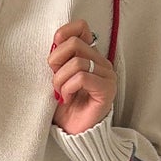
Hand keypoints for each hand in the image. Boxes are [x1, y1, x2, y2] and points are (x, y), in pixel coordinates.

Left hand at [48, 20, 114, 134]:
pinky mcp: (106, 89)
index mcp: (90, 55)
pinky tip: (67, 99)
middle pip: (74, 44)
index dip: (64, 33)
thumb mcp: (57, 75)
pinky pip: (82, 77)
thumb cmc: (64, 105)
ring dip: (60, 80)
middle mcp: (101, 62)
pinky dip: (68, 88)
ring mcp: (106, 76)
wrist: (72, 132)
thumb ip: (59, 57)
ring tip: (60, 93)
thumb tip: (56, 40)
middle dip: (56, 61)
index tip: (54, 50)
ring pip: (77, 62)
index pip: (82, 28)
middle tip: (55, 79)